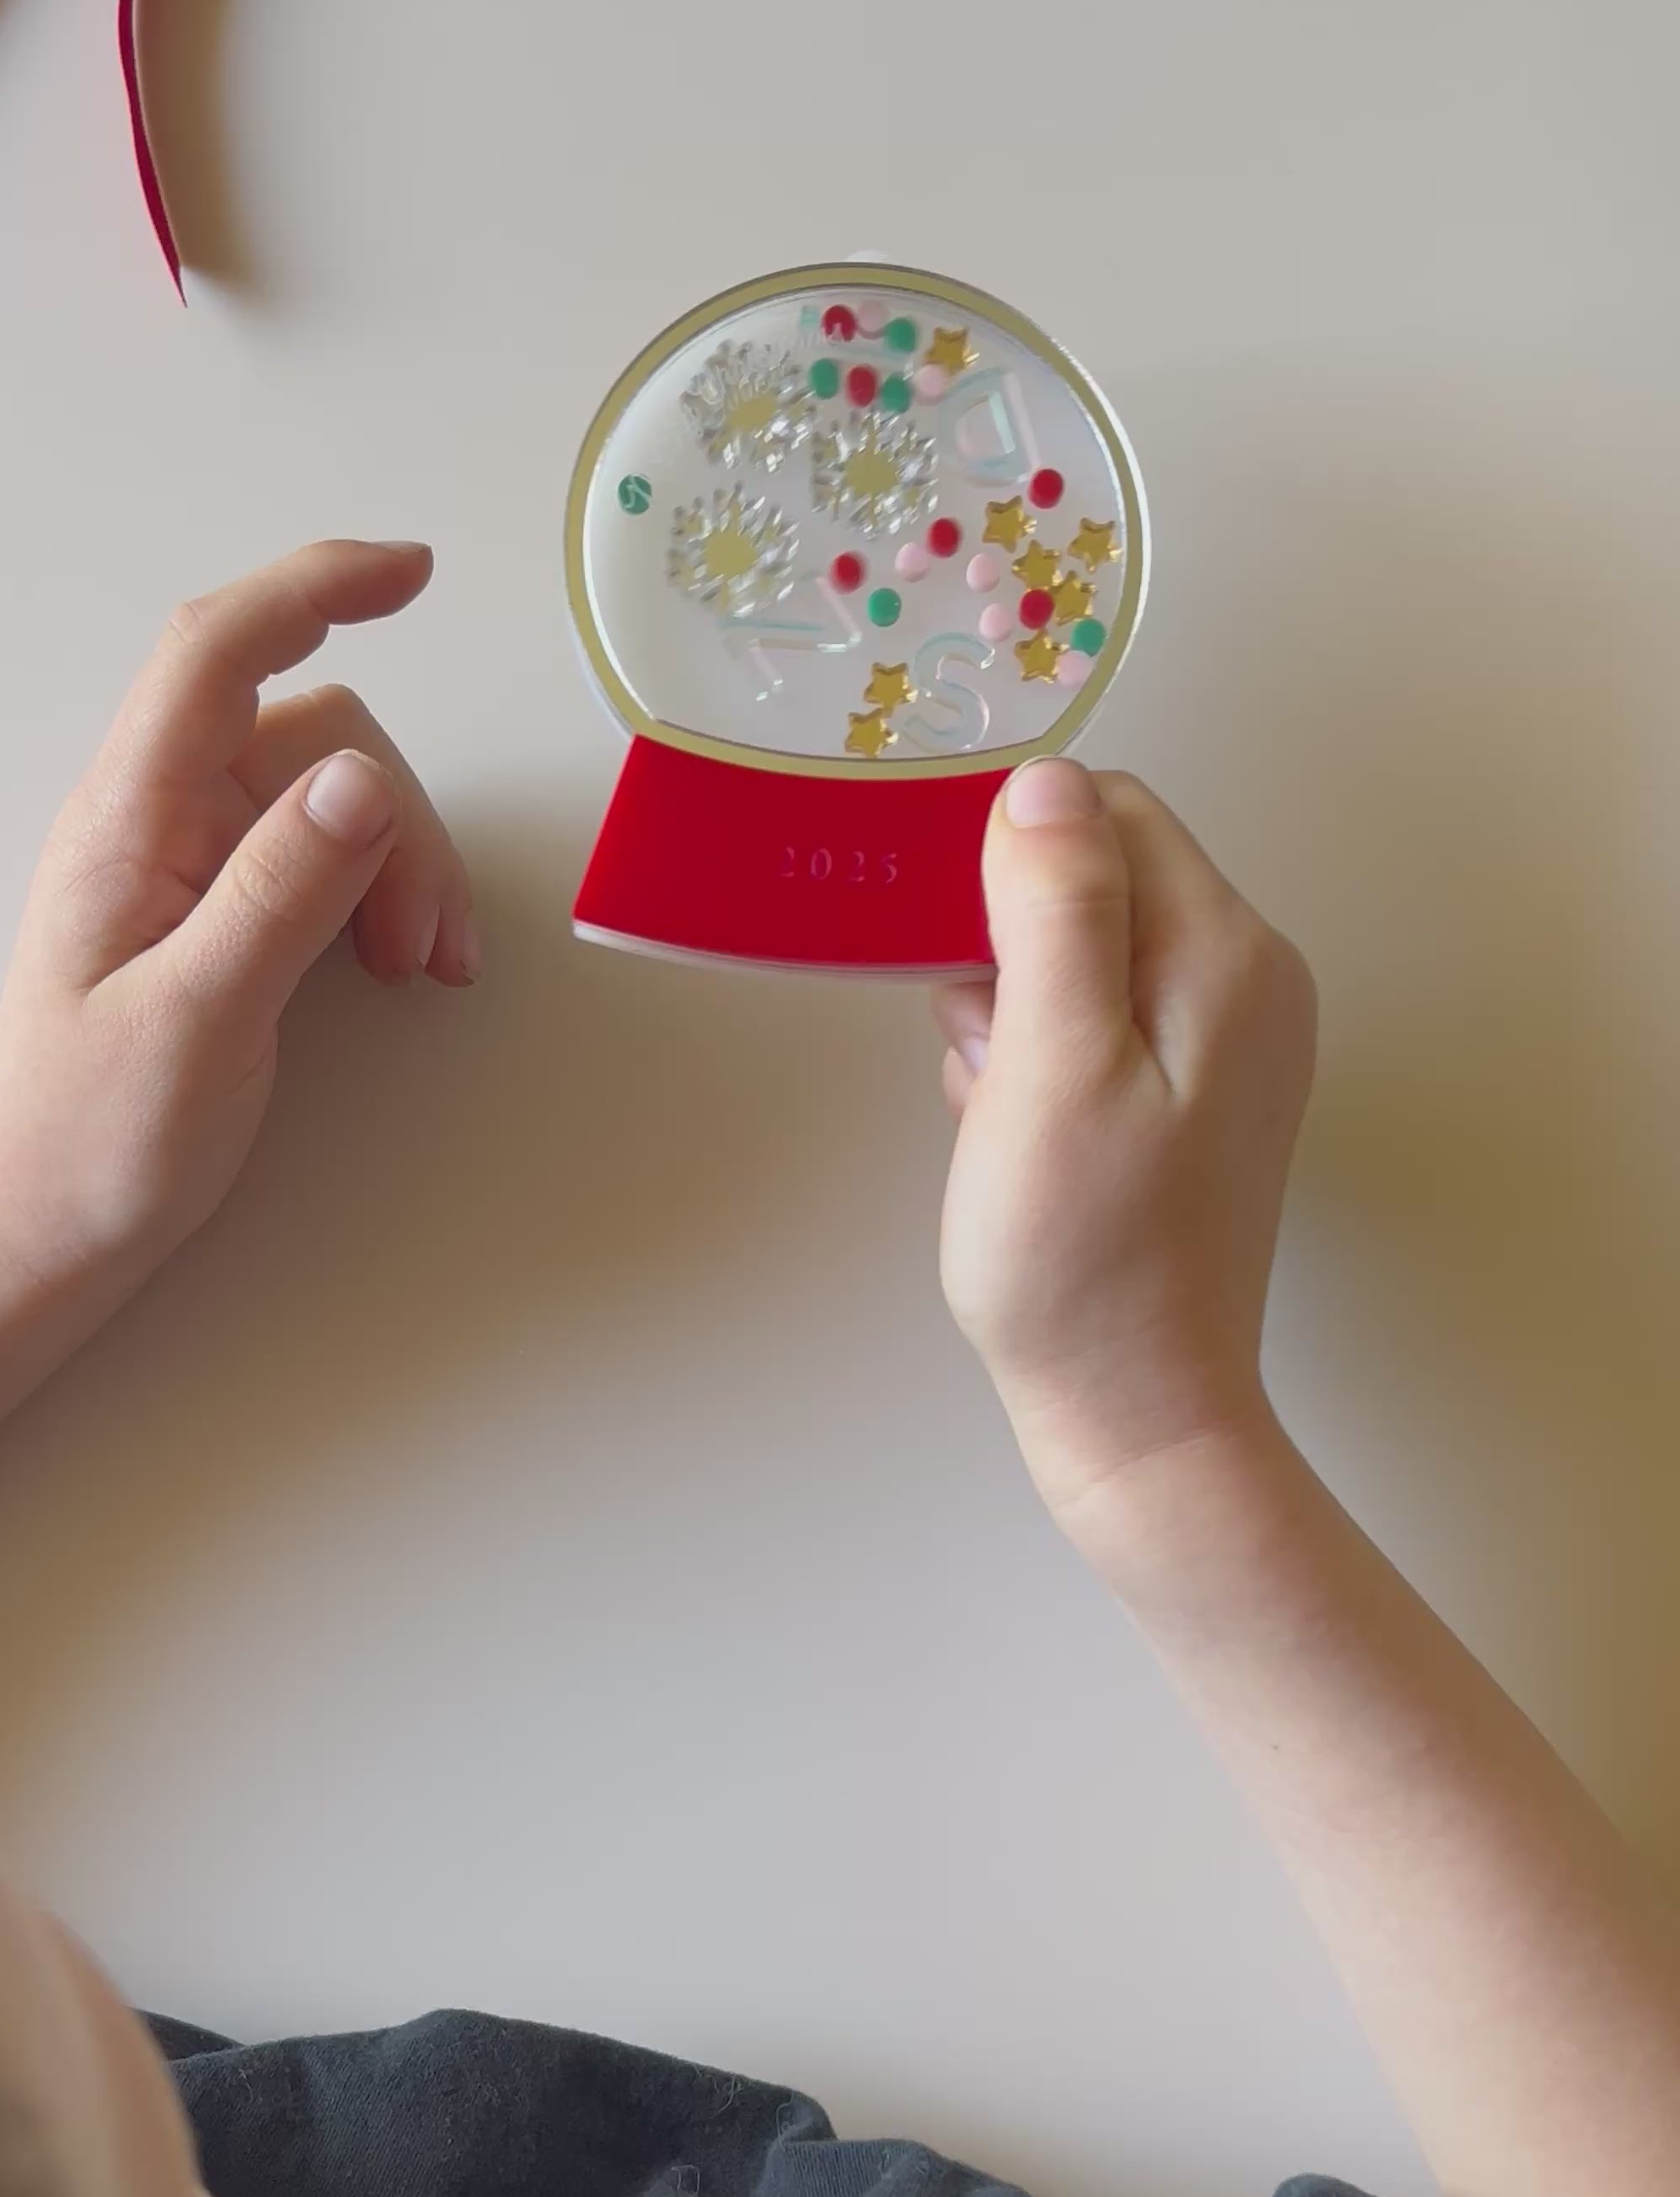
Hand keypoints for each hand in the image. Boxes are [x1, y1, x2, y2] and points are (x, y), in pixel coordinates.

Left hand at [0, 540, 473, 1301]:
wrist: (35, 1236)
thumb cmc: (89, 1142)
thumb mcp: (196, 1021)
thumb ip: (278, 894)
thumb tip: (361, 779)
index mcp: (129, 820)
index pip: (218, 651)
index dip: (314, 587)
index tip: (413, 571)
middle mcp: (156, 820)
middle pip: (312, 734)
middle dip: (399, 820)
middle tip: (420, 947)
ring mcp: (187, 864)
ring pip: (333, 796)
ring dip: (404, 866)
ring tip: (419, 968)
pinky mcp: (215, 912)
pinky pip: (320, 855)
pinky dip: (380, 893)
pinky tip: (400, 962)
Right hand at [933, 761, 1315, 1548]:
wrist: (1133, 1415)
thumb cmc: (1082, 1256)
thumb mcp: (1053, 1067)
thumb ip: (1058, 912)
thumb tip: (1044, 781)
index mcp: (1227, 954)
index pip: (1108, 810)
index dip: (1010, 856)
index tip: (948, 944)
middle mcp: (1249, 980)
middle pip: (1097, 876)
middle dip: (1004, 943)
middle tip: (980, 1053)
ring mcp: (1227, 1042)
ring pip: (1078, 954)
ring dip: (1007, 1008)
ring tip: (996, 1107)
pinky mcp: (1191, 1098)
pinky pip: (1088, 1024)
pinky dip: (1029, 1060)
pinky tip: (1012, 1134)